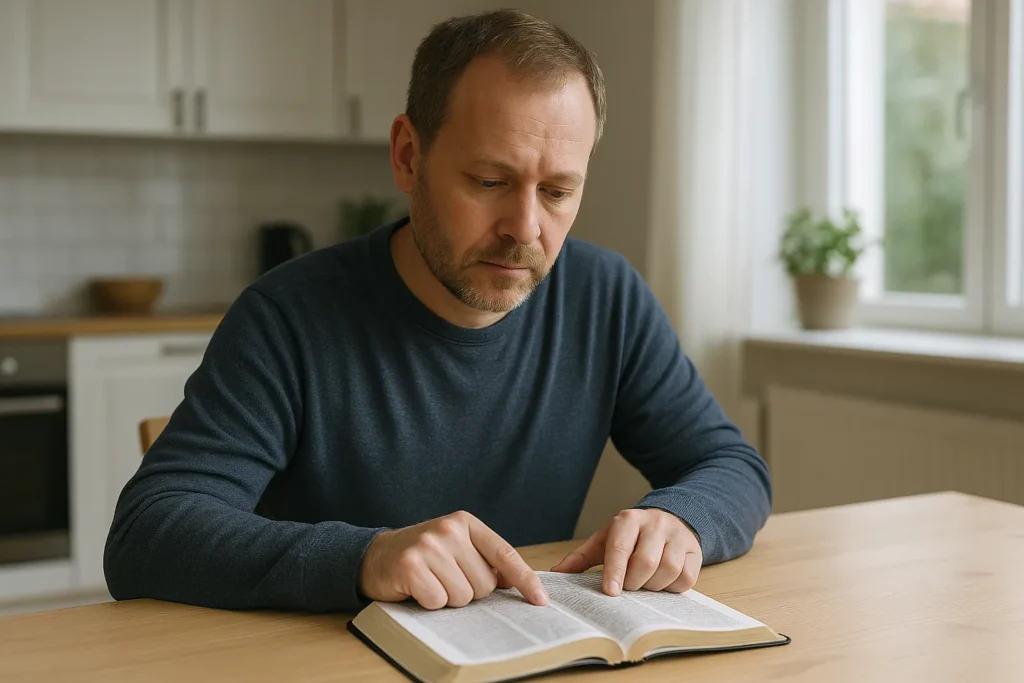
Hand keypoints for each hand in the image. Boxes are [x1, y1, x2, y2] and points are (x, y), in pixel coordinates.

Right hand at [359, 510, 548, 609]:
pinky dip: (429, 602)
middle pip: (484, 584)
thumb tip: (514, 582)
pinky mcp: (411, 566)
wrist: (376, 556)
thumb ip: (483, 560)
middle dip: (468, 590)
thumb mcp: (455, 548)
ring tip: (431, 582)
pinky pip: (438, 601)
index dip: (525, 579)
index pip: (504, 554)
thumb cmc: (423, 556)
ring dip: (448, 598)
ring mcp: (429, 546)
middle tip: (445, 578)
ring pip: (463, 596)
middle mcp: (449, 529)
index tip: (540, 599)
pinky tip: (417, 588)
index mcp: (466, 522)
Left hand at [550, 508, 701, 595]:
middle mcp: (655, 524)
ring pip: (667, 570)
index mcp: (628, 520)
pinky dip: (672, 587)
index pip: (620, 547)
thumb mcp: (605, 540)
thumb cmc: (631, 536)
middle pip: (645, 562)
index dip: (615, 572)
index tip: (610, 592)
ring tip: (644, 584)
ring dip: (653, 586)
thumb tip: (555, 575)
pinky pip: (686, 578)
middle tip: (627, 588)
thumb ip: (581, 558)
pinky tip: (662, 583)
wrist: (670, 519)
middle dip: (633, 583)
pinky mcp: (695, 551)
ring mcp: (678, 536)